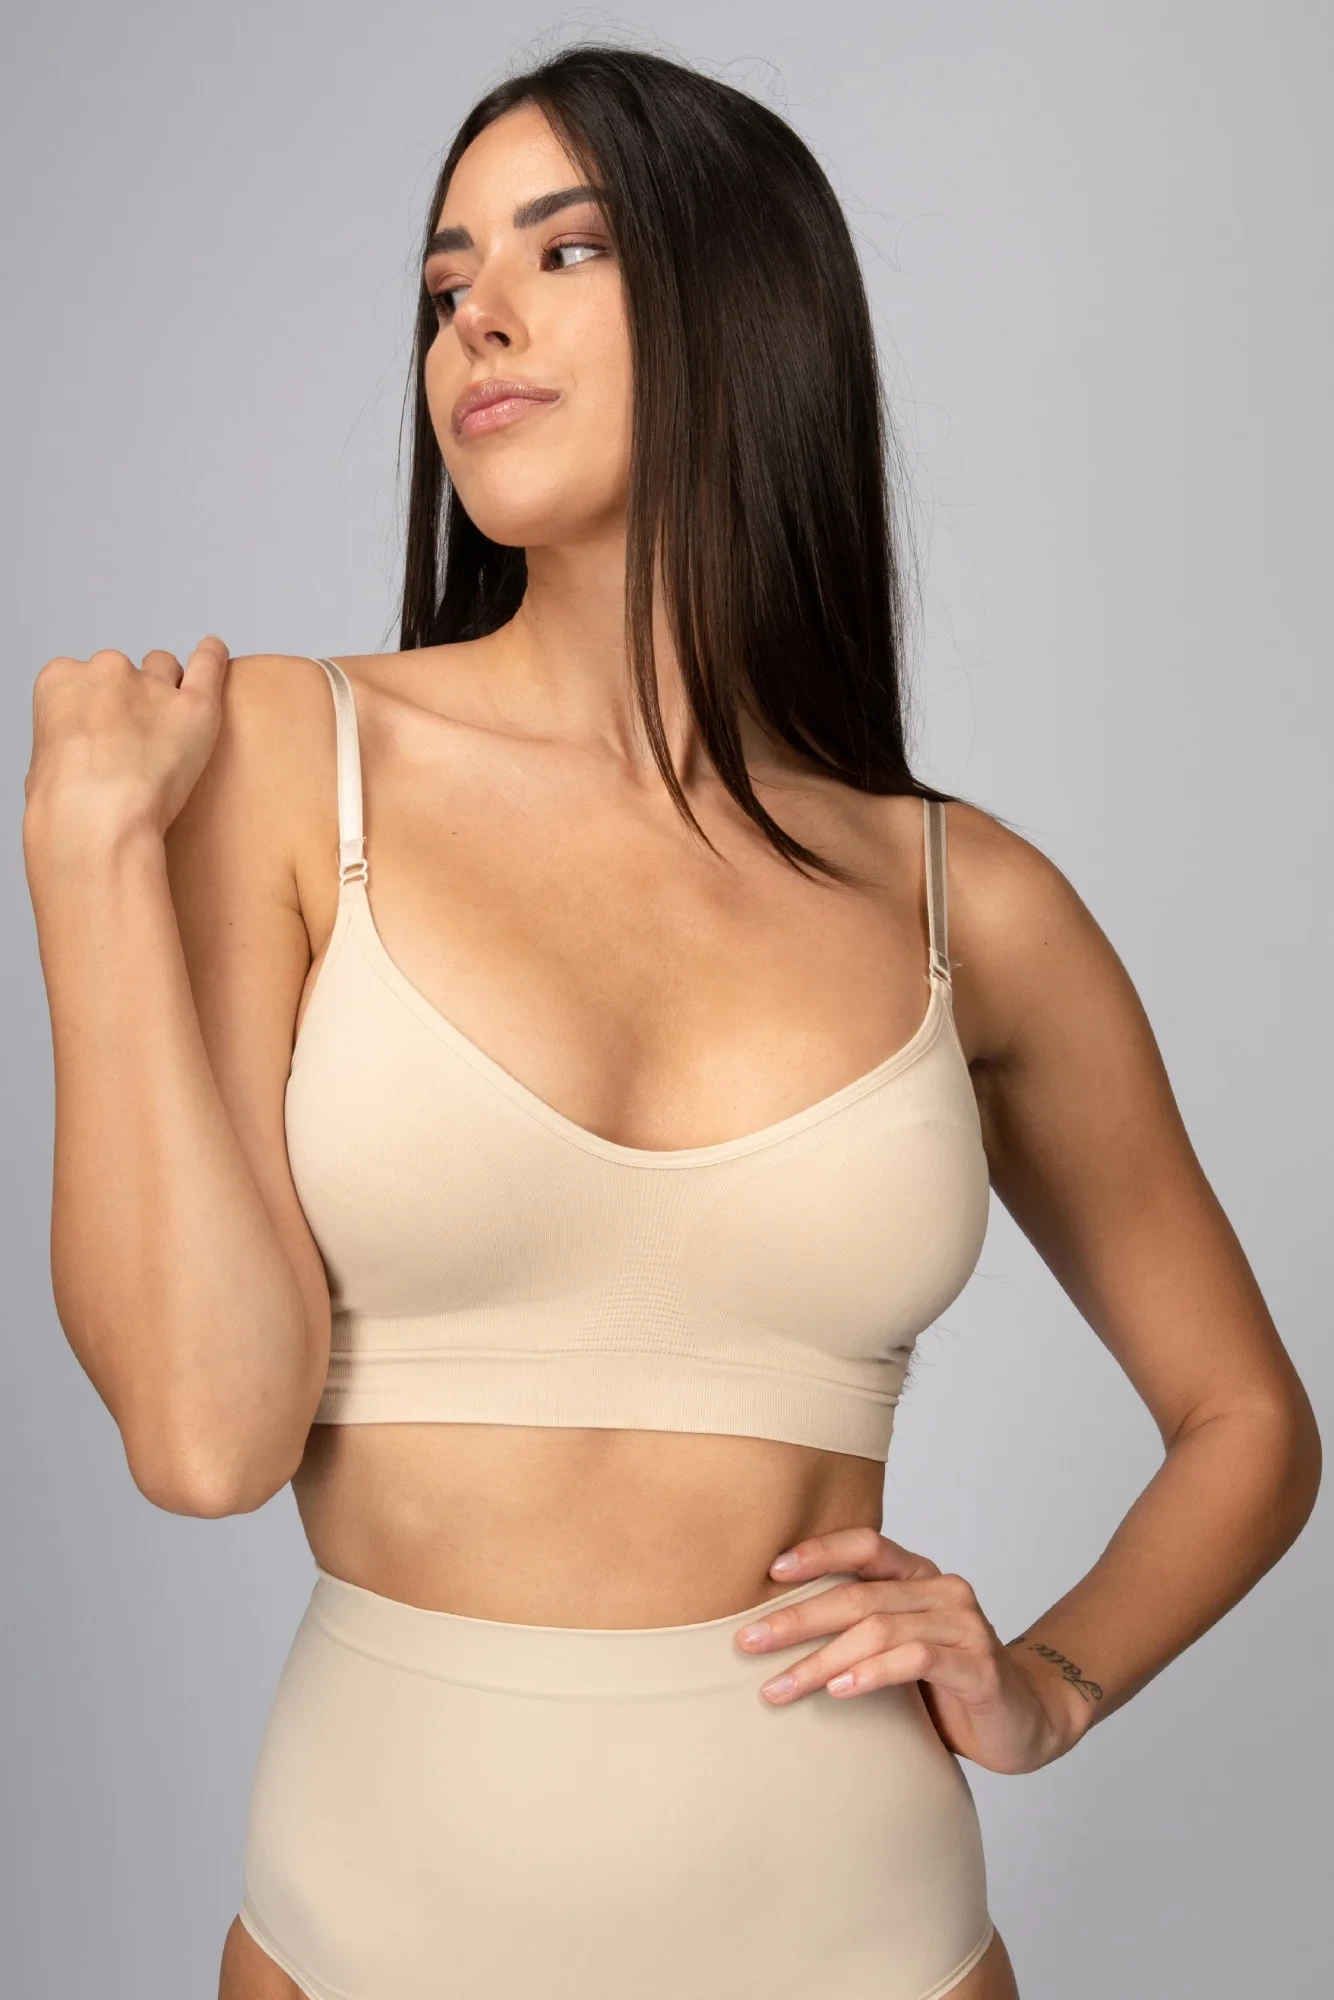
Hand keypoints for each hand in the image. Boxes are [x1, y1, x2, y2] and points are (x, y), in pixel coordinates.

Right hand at [24, 637, 230, 845]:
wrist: (96, 819)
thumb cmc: (66, 804)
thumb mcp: (45, 763)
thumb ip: (69, 740)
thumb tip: (85, 755)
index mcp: (61, 679)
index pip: (87, 678)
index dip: (100, 708)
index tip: (106, 733)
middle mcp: (107, 671)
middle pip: (127, 671)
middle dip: (133, 699)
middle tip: (138, 742)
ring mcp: (152, 685)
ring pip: (165, 669)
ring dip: (168, 691)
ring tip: (172, 729)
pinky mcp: (194, 706)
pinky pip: (209, 665)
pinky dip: (212, 657)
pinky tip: (215, 652)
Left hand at [735, 1526, 1091, 1773]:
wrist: (1025, 1720)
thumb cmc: (947, 1683)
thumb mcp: (899, 1647)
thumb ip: (860, 1628)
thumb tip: (773, 1628)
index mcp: (919, 1576)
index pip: (865, 1546)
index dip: (818, 1552)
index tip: (769, 1571)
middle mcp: (943, 1590)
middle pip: (859, 1594)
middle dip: (797, 1618)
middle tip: (748, 1641)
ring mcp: (964, 1625)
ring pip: (880, 1628)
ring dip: (821, 1659)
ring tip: (778, 1686)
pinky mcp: (978, 1666)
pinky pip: (916, 1659)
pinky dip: (871, 1673)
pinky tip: (838, 1691)